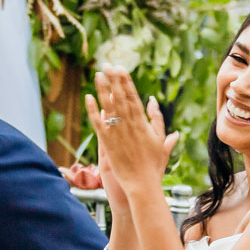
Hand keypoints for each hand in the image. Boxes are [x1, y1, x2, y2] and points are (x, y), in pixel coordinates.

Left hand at [85, 66, 177, 207]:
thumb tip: (153, 101)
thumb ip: (157, 120)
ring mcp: (117, 134)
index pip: (133, 97)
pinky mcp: (107, 143)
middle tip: (108, 65)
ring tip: (98, 75)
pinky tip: (88, 97)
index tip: (121, 69)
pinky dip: (93, 110)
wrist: (141, 184)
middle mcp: (129, 126)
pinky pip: (98, 123)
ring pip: (108, 107)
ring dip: (103, 90)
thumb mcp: (160, 141)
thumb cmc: (153, 165)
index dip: (126, 82)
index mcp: (143, 124)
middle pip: (120, 98)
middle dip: (114, 81)